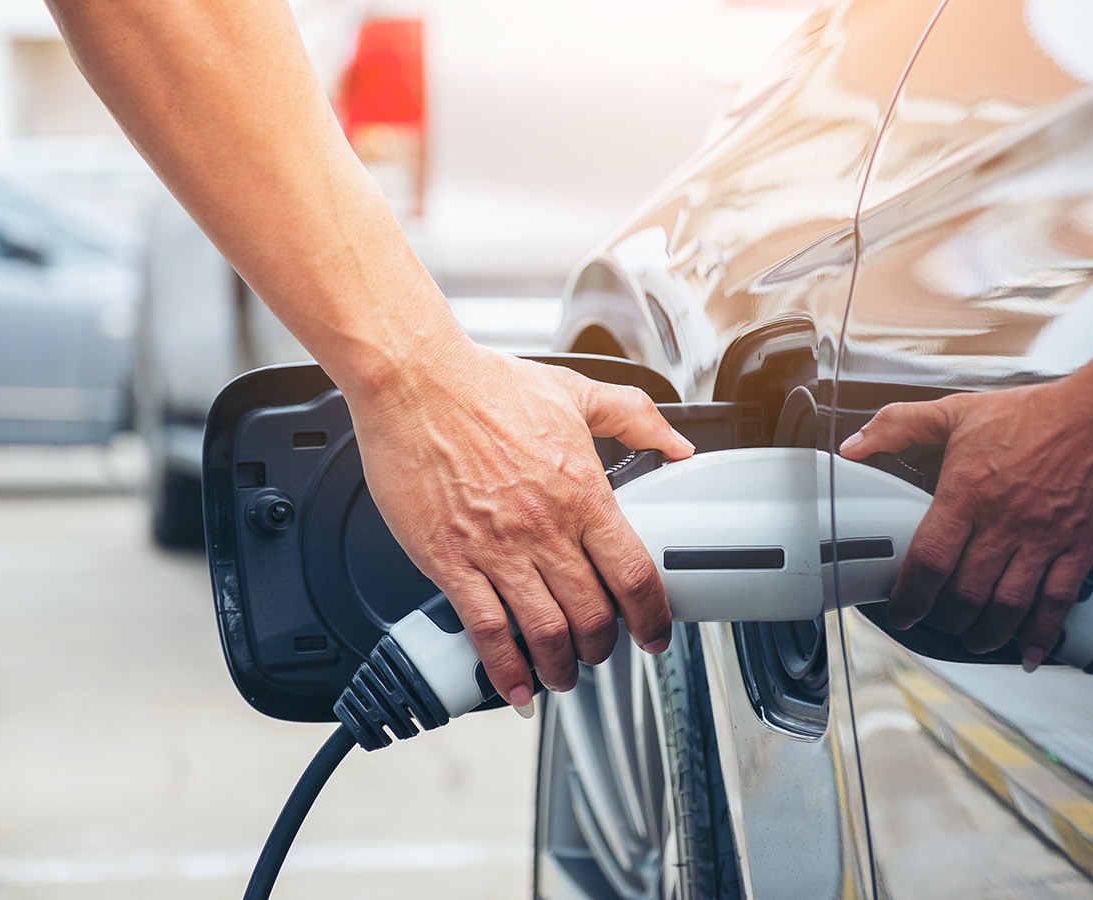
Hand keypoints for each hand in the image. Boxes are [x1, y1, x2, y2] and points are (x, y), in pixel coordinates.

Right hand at [347, 339, 694, 708]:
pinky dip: (504, 669)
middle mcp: (545, 528)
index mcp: (583, 492)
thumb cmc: (485, 385)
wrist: (415, 381)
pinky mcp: (449, 560)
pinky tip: (513, 685)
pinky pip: (485, 630)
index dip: (652, 617)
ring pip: (545, 633)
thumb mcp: (576, 392)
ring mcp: (496, 549)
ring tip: (560, 675)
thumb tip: (677, 444)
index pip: (635, 574)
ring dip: (559, 667)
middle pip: (593, 615)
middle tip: (598, 654)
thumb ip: (636, 417)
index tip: (653, 634)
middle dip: (602, 649)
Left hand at [839, 377, 1092, 668]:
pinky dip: (1042, 634)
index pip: (929, 559)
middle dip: (949, 620)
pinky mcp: (1080, 548)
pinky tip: (1031, 652)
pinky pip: (1057, 602)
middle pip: (966, 593)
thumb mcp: (958, 411)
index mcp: (968, 493)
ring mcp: (1044, 539)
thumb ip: (899, 425)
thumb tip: (854, 444)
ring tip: (977, 639)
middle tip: (942, 623)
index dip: (910, 596)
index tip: (903, 611)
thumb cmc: (1037, 412)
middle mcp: (1004, 522)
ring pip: (1008, 606)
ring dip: (988, 633)